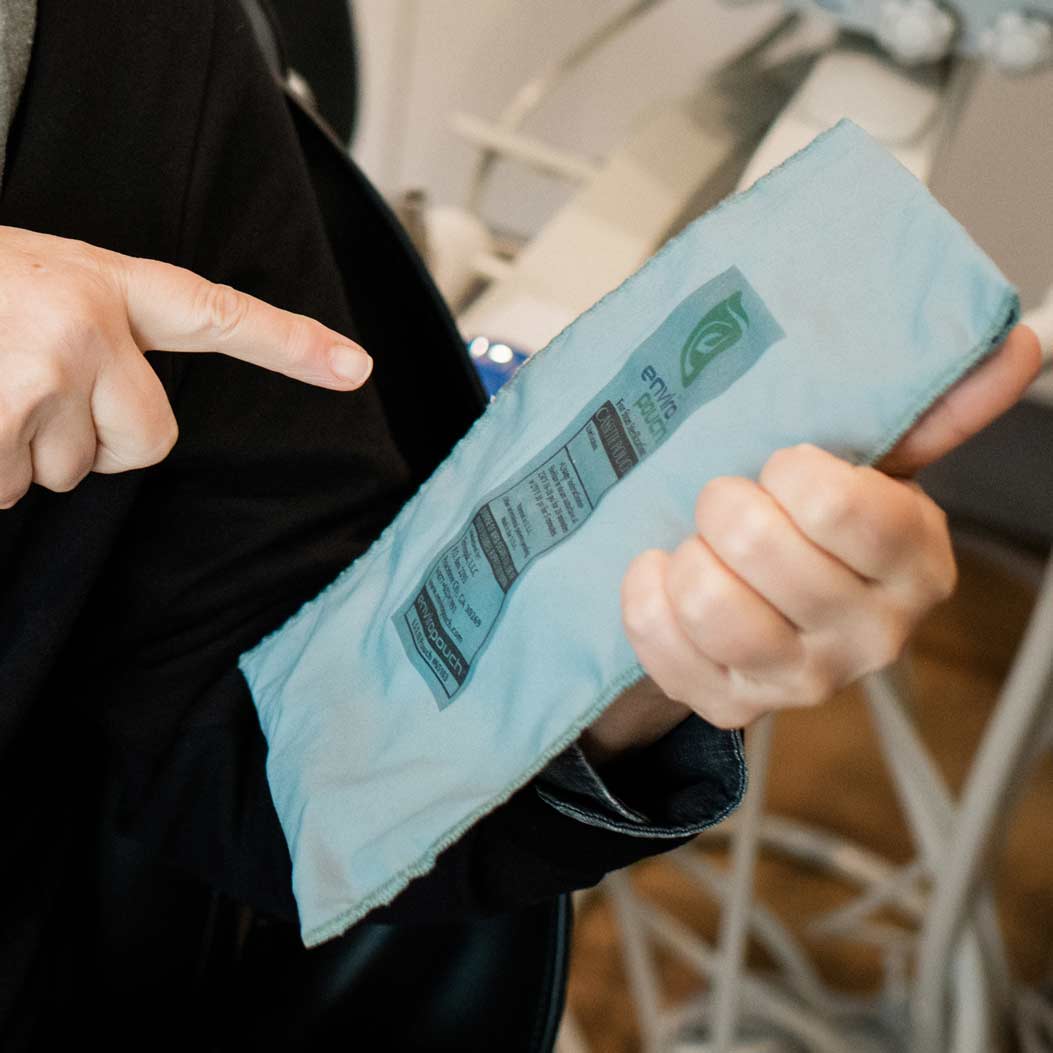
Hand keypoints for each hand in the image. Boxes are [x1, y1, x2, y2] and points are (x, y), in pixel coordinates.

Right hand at [0, 226, 373, 507]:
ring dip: (19, 453)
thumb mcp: (38, 292)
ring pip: (67, 472)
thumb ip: (101, 343)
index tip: (356, 367)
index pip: (220, 314)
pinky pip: (7, 491)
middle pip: (146, 442)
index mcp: (105, 282)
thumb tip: (122, 435)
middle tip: (24, 393)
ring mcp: (43, 371)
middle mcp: (89, 324)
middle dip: (93, 444)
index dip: (291, 344)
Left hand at [585, 324, 1041, 763]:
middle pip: (760, 549)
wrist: (768, 597)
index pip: (838, 507)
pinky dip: (646, 598)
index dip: (790, 473)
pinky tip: (662, 574)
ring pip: (711, 606)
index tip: (782, 464)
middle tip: (727, 497)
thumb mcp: (873, 464)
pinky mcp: (732, 704)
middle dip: (725, 505)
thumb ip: (932, 412)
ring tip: (698, 542)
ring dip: (688, 557)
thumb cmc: (817, 523)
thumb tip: (1015, 347)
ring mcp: (799, 680)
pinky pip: (663, 646)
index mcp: (916, 564)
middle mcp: (869, 635)